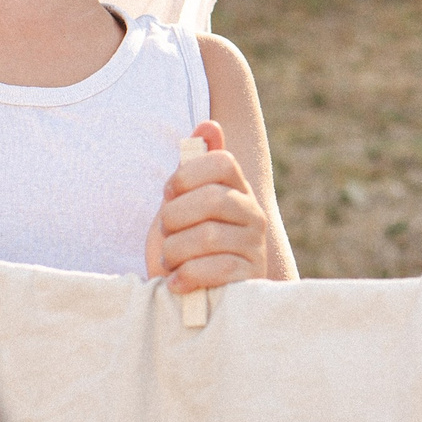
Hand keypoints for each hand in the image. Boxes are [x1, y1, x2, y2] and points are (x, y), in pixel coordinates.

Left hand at [144, 120, 270, 293]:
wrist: (192, 295)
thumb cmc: (184, 245)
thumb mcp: (182, 203)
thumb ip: (193, 168)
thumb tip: (208, 125)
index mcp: (237, 188)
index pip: (221, 161)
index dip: (188, 174)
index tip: (169, 193)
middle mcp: (253, 213)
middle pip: (212, 198)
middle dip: (174, 218)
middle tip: (166, 234)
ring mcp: (254, 245)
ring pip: (207, 236)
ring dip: (174, 251)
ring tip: (169, 261)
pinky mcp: (249, 277)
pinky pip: (216, 269)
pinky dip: (187, 276)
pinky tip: (176, 282)